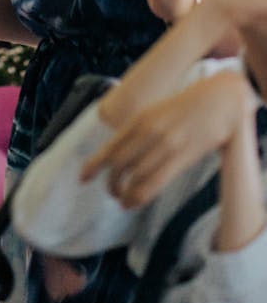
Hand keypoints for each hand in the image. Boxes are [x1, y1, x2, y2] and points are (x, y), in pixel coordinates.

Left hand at [80, 71, 253, 208]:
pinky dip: (140, 196)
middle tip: (110, 192)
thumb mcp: (156, 111)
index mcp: (139, 118)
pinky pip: (155, 182)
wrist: (219, 101)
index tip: (83, 178)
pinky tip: (135, 201)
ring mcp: (166, 144)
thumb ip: (138, 129)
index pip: (110, 146)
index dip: (94, 165)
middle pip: (119, 164)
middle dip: (111, 183)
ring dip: (125, 194)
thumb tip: (119, 150)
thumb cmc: (186, 107)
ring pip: (136, 177)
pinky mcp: (183, 157)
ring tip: (123, 201)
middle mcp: (148, 131)